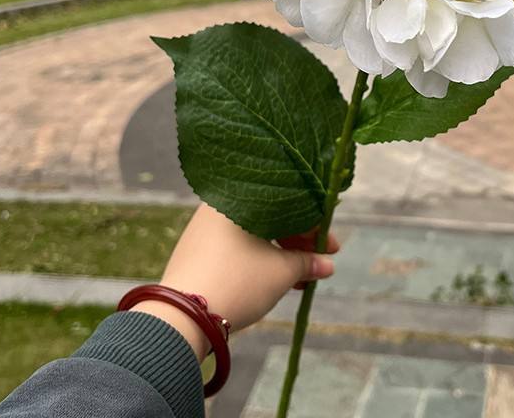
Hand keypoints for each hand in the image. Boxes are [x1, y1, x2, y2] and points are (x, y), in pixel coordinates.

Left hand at [131, 203, 338, 359]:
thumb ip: (307, 263)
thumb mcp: (280, 272)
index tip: (332, 248)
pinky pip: (238, 244)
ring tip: (301, 278)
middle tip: (320, 263)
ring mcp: (206, 226)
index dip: (315, 228)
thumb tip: (328, 265)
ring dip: (281, 253)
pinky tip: (276, 278)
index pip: (289, 205)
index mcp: (241, 197)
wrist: (182, 316)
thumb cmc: (238, 282)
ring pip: (255, 233)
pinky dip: (260, 257)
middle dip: (299, 243)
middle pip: (272, 218)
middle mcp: (221, 204)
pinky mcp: (197, 248)